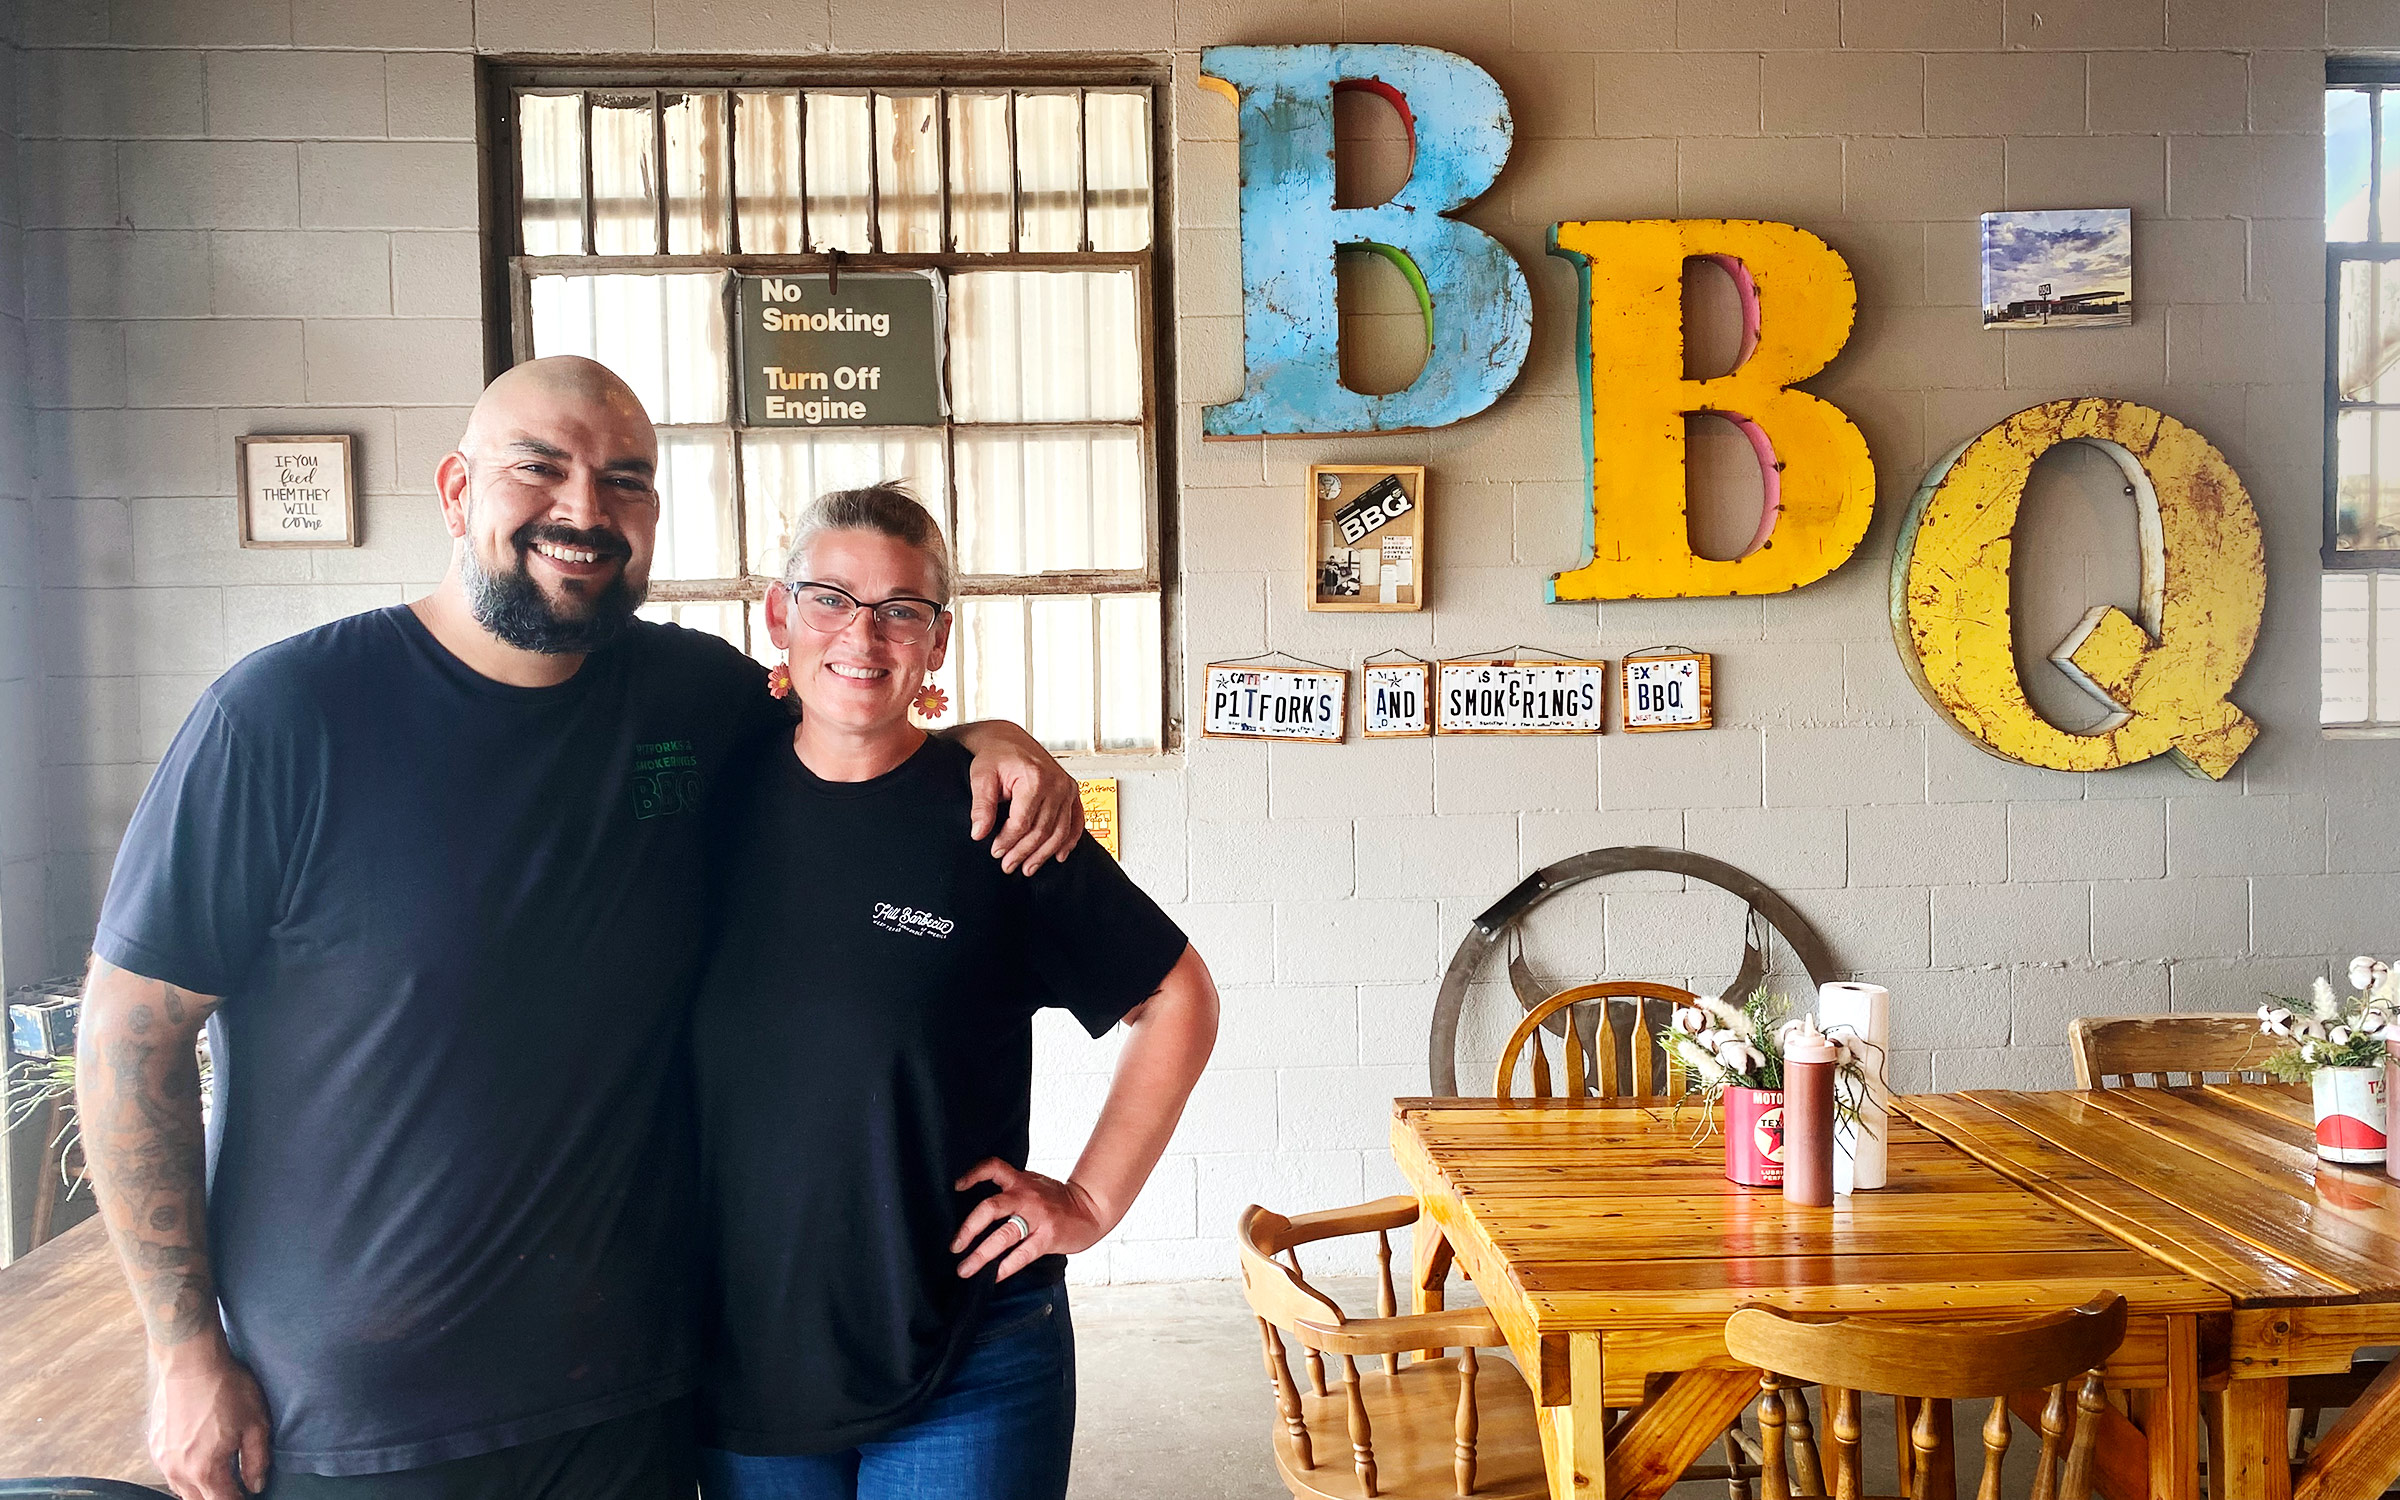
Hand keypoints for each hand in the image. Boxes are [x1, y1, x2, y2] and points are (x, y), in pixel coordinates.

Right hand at [149, 1343, 270, 1498]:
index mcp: (205, 1469)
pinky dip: (186, 1474)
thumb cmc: (226, 1389)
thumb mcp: (255, 1424)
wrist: (191, 1362)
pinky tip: (200, 1460)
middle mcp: (178, 1471)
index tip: (249, 1495)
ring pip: (182, 1490)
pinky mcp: (155, 1446)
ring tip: (220, 1476)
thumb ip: (257, 1460)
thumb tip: (256, 1485)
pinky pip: (170, 1473)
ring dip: (201, 1489)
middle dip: (219, 1498)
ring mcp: (162, 1460)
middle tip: (235, 1487)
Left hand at [951, 1159, 1109, 1280]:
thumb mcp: (1032, 1184)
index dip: (973, 1174)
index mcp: (1020, 1181)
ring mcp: (1037, 1217)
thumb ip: (1010, 1188)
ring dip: (981, 1255)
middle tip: (955, 1246)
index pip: (993, 1168)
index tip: (956, 1186)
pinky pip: (1022, 1254)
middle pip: (991, 1208)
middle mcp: (1026, 1197)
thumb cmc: (1056, 1200)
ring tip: (965, 1269)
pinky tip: (994, 1276)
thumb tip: (977, 1207)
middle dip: (968, 1229)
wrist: (1090, 1208)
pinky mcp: (1048, 1237)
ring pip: (1003, 1236)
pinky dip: (1005, 1267)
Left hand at [958, 722, 1083, 873]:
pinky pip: (1076, 822)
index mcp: (1034, 778)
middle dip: (1024, 852)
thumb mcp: (981, 777)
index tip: (996, 852)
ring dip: (1044, 854)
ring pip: (1060, 832)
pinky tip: (1058, 855)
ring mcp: (1067, 788)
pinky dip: (1069, 841)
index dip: (1008, 841)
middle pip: (1042, 830)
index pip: (1022, 822)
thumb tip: (979, 833)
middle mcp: (1056, 783)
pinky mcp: (1073, 792)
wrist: (1009, 740)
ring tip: (1028, 867)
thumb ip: (981, 805)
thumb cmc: (995, 756)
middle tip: (1008, 865)